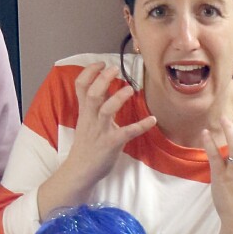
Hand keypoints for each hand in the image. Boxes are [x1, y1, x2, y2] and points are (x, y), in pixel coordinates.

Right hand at [60, 63, 155, 195]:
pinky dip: (140, 125)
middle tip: (115, 69)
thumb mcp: (86, 121)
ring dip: (118, 98)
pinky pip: (127, 132)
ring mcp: (101, 131)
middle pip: (93, 94)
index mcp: (85, 111)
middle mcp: (91, 118)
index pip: (80, 86)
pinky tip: (152, 120)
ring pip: (106, 110)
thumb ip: (94, 105)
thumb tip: (107, 87)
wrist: (80, 170)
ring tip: (130, 89)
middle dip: (103, 79)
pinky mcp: (111, 143)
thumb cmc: (86, 144)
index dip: (89, 72)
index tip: (101, 63)